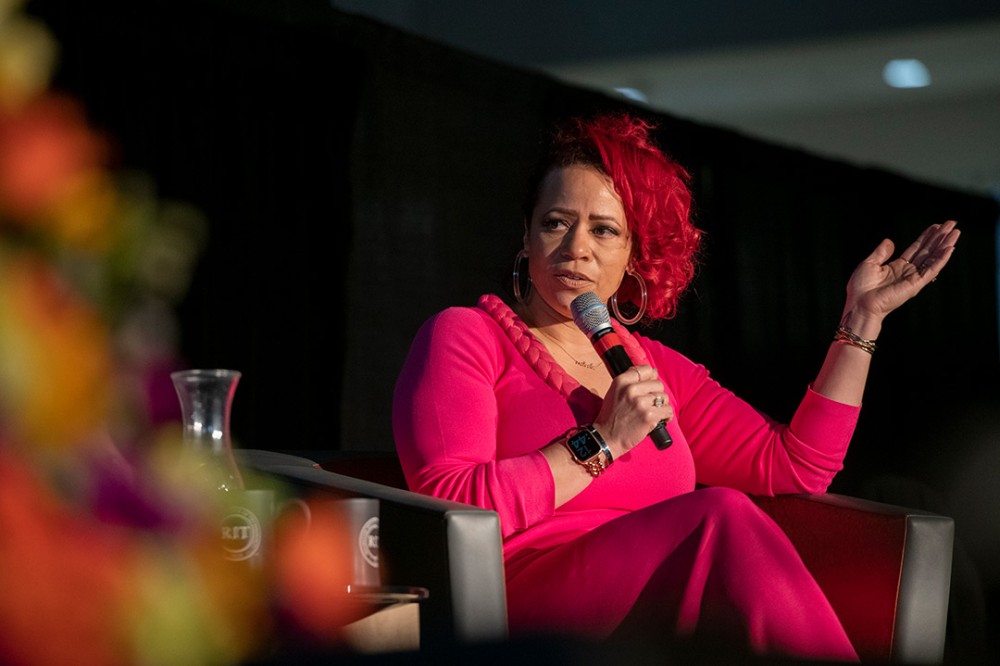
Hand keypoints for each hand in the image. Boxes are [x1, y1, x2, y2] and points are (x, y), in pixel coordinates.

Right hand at [593, 365, 671, 456]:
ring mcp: (640, 403)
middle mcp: (631, 389)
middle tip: (649, 405)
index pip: (645, 369)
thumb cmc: (611, 416)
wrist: (606, 437)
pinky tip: (659, 420)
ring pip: (664, 398)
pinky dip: (666, 416)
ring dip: (662, 406)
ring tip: (653, 413)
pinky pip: (667, 411)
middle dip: (657, 395)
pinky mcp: (648, 416)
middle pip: (658, 384)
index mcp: (621, 381)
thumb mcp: (614, 392)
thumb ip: (631, 381)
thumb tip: (653, 371)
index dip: (651, 377)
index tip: (650, 387)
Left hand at [843, 220, 959, 329]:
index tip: (936, 226)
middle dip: (939, 237)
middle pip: (927, 251)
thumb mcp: (869, 264)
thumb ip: (881, 252)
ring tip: (955, 232)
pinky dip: (941, 259)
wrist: (860, 304)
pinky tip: (950, 248)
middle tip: (951, 224)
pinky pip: (932, 270)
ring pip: (933, 258)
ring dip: (945, 245)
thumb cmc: (861, 288)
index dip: (926, 237)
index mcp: (897, 267)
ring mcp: (913, 278)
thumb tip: (889, 241)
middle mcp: (908, 272)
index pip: (916, 249)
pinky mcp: (916, 284)